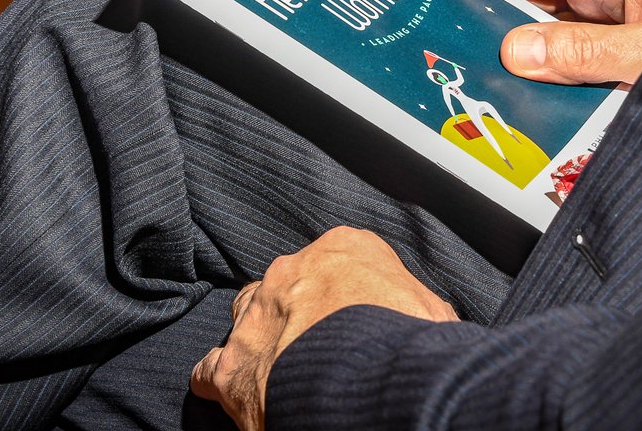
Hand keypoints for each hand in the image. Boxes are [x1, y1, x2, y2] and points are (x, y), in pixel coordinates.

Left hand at [189, 227, 458, 430]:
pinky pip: (210, 369)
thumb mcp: (431, 310)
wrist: (369, 377)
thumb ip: (414, 305)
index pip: (339, 261)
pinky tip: (237, 393)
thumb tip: (427, 325)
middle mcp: (291, 272)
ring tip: (282, 371)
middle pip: (287, 286)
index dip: (345, 295)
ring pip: (245, 318)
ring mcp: (256, 317)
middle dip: (298, 312)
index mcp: (344, 249)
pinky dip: (221, 380)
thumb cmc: (408, 341)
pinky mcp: (231, 367)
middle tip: (321, 348)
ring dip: (259, 340)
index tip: (357, 318)